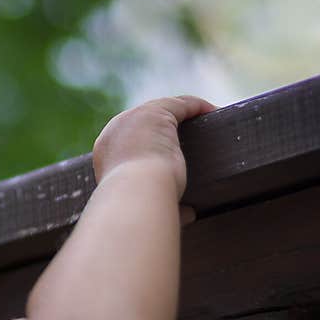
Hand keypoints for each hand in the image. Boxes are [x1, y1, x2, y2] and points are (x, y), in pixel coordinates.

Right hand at [92, 95, 215, 224]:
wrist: (133, 198)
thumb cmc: (138, 208)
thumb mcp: (147, 205)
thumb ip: (167, 207)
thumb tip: (189, 214)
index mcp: (105, 153)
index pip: (130, 140)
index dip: (150, 144)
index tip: (169, 154)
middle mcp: (114, 131)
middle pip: (144, 121)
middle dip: (167, 127)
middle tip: (191, 138)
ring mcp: (133, 118)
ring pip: (163, 109)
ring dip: (185, 114)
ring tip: (208, 123)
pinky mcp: (155, 113)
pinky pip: (180, 104)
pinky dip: (198, 107)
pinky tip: (215, 113)